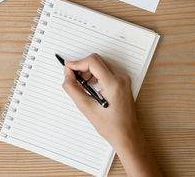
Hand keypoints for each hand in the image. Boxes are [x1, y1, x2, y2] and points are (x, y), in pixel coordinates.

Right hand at [62, 54, 161, 175]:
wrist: (127, 135)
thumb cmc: (111, 126)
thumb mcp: (85, 107)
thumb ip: (72, 88)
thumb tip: (67, 74)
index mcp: (113, 84)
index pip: (93, 62)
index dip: (77, 63)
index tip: (67, 67)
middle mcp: (121, 78)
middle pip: (96, 61)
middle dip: (81, 67)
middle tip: (72, 78)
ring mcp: (123, 79)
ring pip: (100, 64)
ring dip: (87, 71)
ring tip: (81, 86)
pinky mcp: (122, 81)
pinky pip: (105, 70)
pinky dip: (94, 75)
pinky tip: (89, 87)